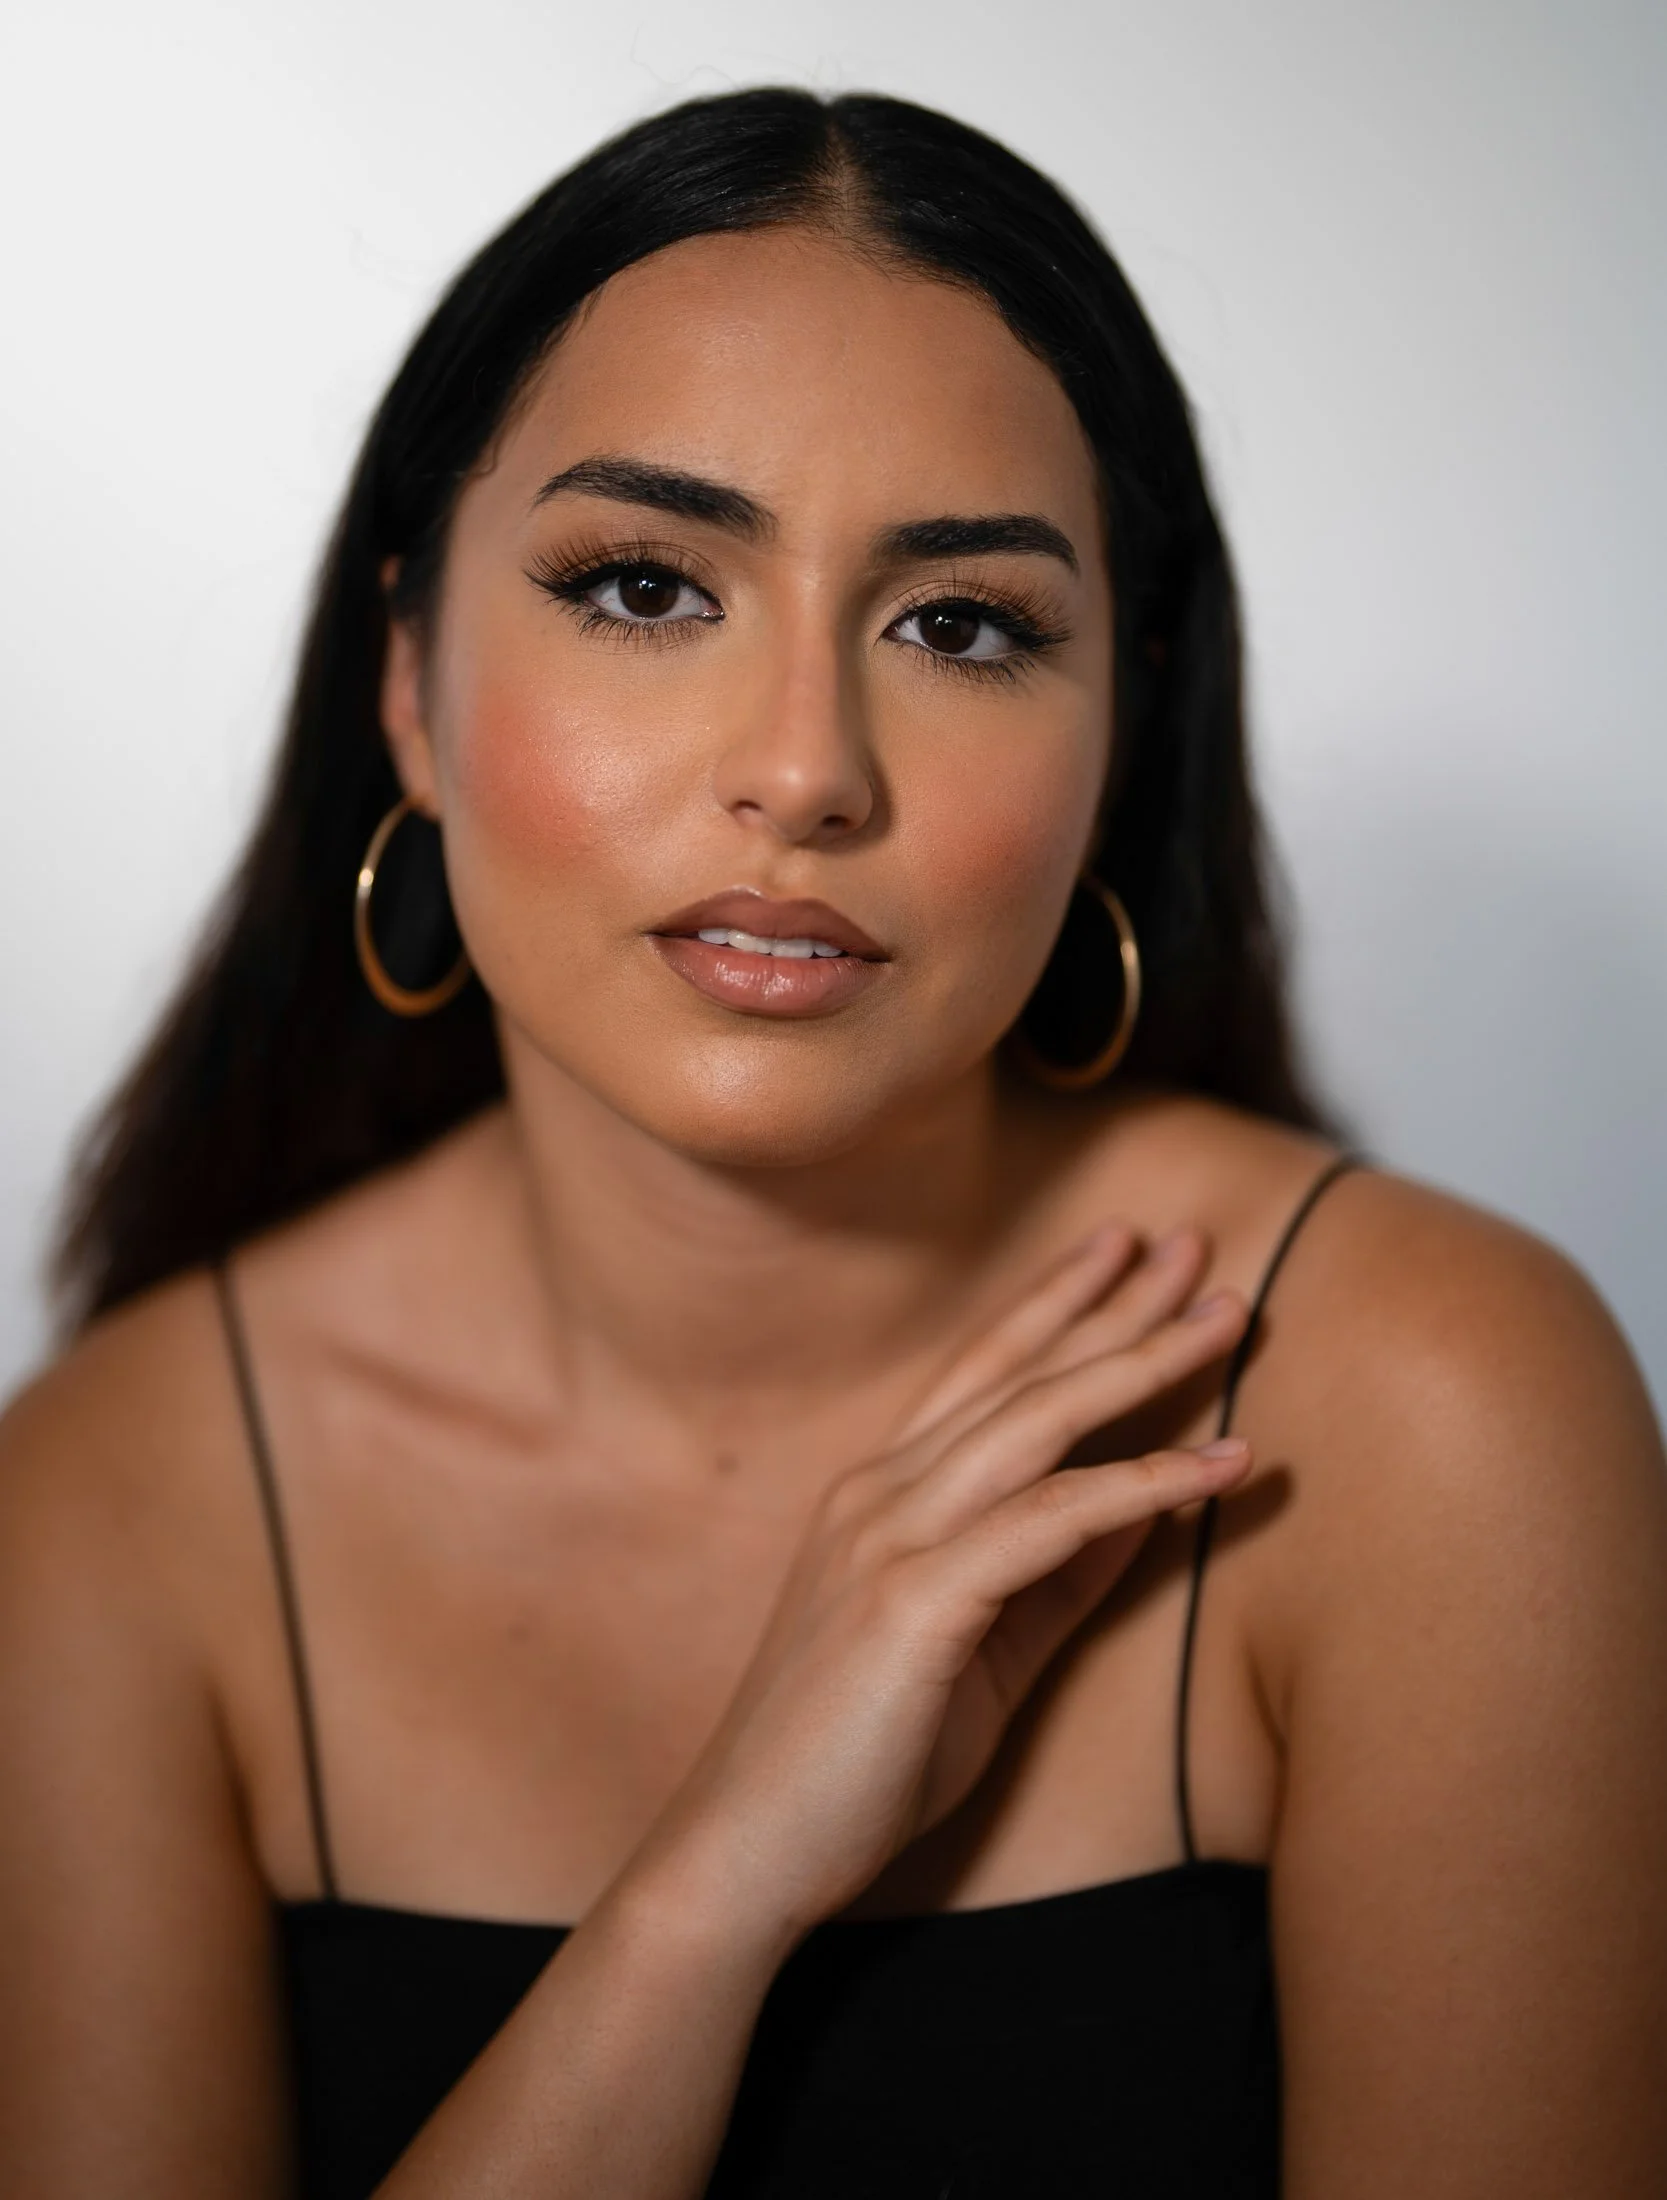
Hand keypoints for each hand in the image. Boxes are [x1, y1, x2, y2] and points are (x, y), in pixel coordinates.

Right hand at [644, 1228, 1251, 1938]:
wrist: (749, 1848)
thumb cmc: (860, 1756)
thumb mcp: (979, 1647)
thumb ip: (1055, 1572)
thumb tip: (1148, 1503)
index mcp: (881, 1495)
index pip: (983, 1372)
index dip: (1057, 1304)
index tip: (1123, 1250)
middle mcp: (880, 1492)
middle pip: (1018, 1372)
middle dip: (1112, 1301)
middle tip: (1193, 1242)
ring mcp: (890, 1537)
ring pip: (1038, 1422)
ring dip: (1142, 1361)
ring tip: (1230, 1315)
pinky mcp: (915, 1600)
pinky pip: (1051, 1522)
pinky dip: (1143, 1486)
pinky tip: (1219, 1464)